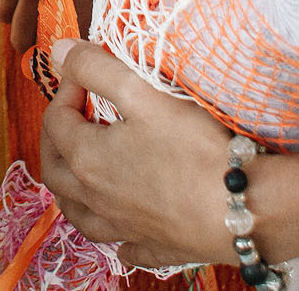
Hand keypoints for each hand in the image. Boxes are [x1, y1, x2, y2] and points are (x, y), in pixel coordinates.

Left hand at [0, 0, 115, 50]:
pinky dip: (81, 47)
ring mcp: (62, 6)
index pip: (2, 11)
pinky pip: (76, 47)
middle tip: (52, 32)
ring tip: (72, 38)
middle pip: (19, 37)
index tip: (30, 16)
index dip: (17, 16)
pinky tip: (91, 37)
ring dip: (57, 46)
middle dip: (33, 38)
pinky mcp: (89, 19)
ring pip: (46, 48)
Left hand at [38, 39, 245, 269]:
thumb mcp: (143, 94)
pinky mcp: (153, 247)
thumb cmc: (195, 148)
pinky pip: (123, 245)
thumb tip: (59, 52)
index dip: (67, 87)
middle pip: (54, 169)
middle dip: (55, 136)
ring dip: (70, 189)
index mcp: (88, 159)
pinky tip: (123, 226)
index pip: (56, 119)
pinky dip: (115, 233)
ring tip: (79, 169)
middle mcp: (96, 199)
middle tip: (72, 113)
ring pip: (78, 213)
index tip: (87, 70)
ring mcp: (123, 228)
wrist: (244, 207)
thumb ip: (97, 69)